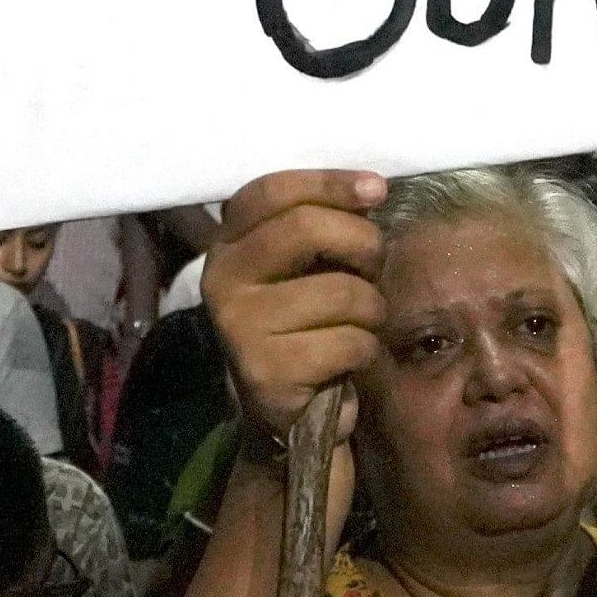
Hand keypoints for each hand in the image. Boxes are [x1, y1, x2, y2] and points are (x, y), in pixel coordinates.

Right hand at [201, 169, 389, 443]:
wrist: (284, 413)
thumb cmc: (305, 326)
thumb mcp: (302, 268)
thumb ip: (320, 225)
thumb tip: (370, 189)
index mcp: (228, 245)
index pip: (272, 192)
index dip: (329, 183)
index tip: (375, 189)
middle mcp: (221, 280)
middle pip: (307, 228)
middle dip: (362, 244)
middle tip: (373, 267)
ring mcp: (239, 328)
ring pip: (343, 291)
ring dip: (371, 309)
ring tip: (358, 324)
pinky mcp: (265, 372)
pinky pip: (349, 342)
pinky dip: (365, 350)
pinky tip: (347, 361)